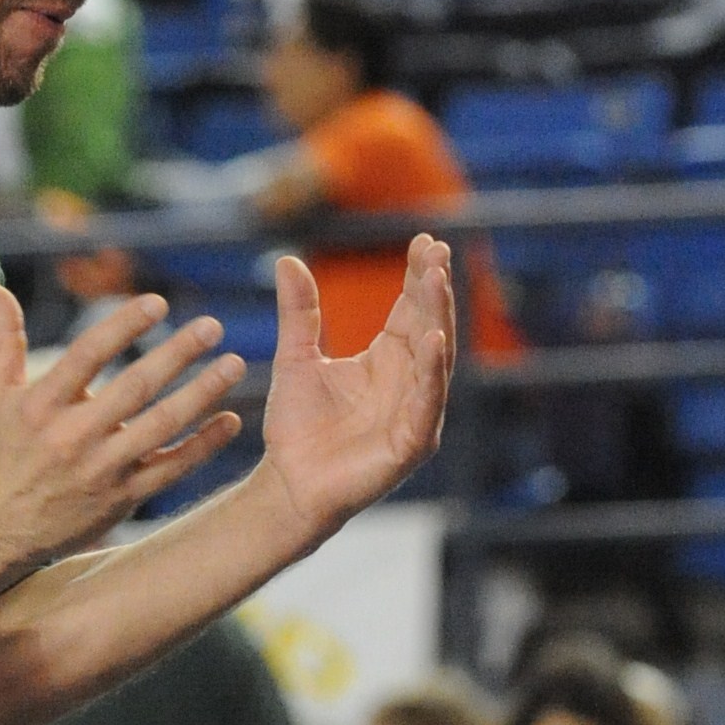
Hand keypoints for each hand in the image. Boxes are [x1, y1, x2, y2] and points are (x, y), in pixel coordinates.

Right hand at [0, 278, 247, 578]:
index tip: (158, 302)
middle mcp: (71, 437)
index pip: (87, 355)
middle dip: (177, 354)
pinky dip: (203, 446)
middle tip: (212, 326)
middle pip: (134, 388)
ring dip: (202, 394)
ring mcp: (100, 471)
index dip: (124, 325)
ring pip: (160, 427)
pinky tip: (230, 420)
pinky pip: (171, 470)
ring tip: (233, 364)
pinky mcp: (120, 499)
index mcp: (40, 406)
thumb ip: (2, 337)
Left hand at [256, 238, 453, 556]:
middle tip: (437, 251)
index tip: (425, 241)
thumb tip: (286, 259)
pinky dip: (431, 371)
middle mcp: (410, 382)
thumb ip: (298, 312)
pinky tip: (432, 338)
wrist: (286, 483)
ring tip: (437, 280)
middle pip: (429, 325)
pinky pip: (427, 402)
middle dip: (434, 288)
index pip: (411, 309)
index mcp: (389, 360)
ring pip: (436, 358)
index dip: (419, 276)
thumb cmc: (297, 427)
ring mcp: (416, 412)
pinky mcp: (412, 442)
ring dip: (438, 318)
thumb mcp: (295, 358)